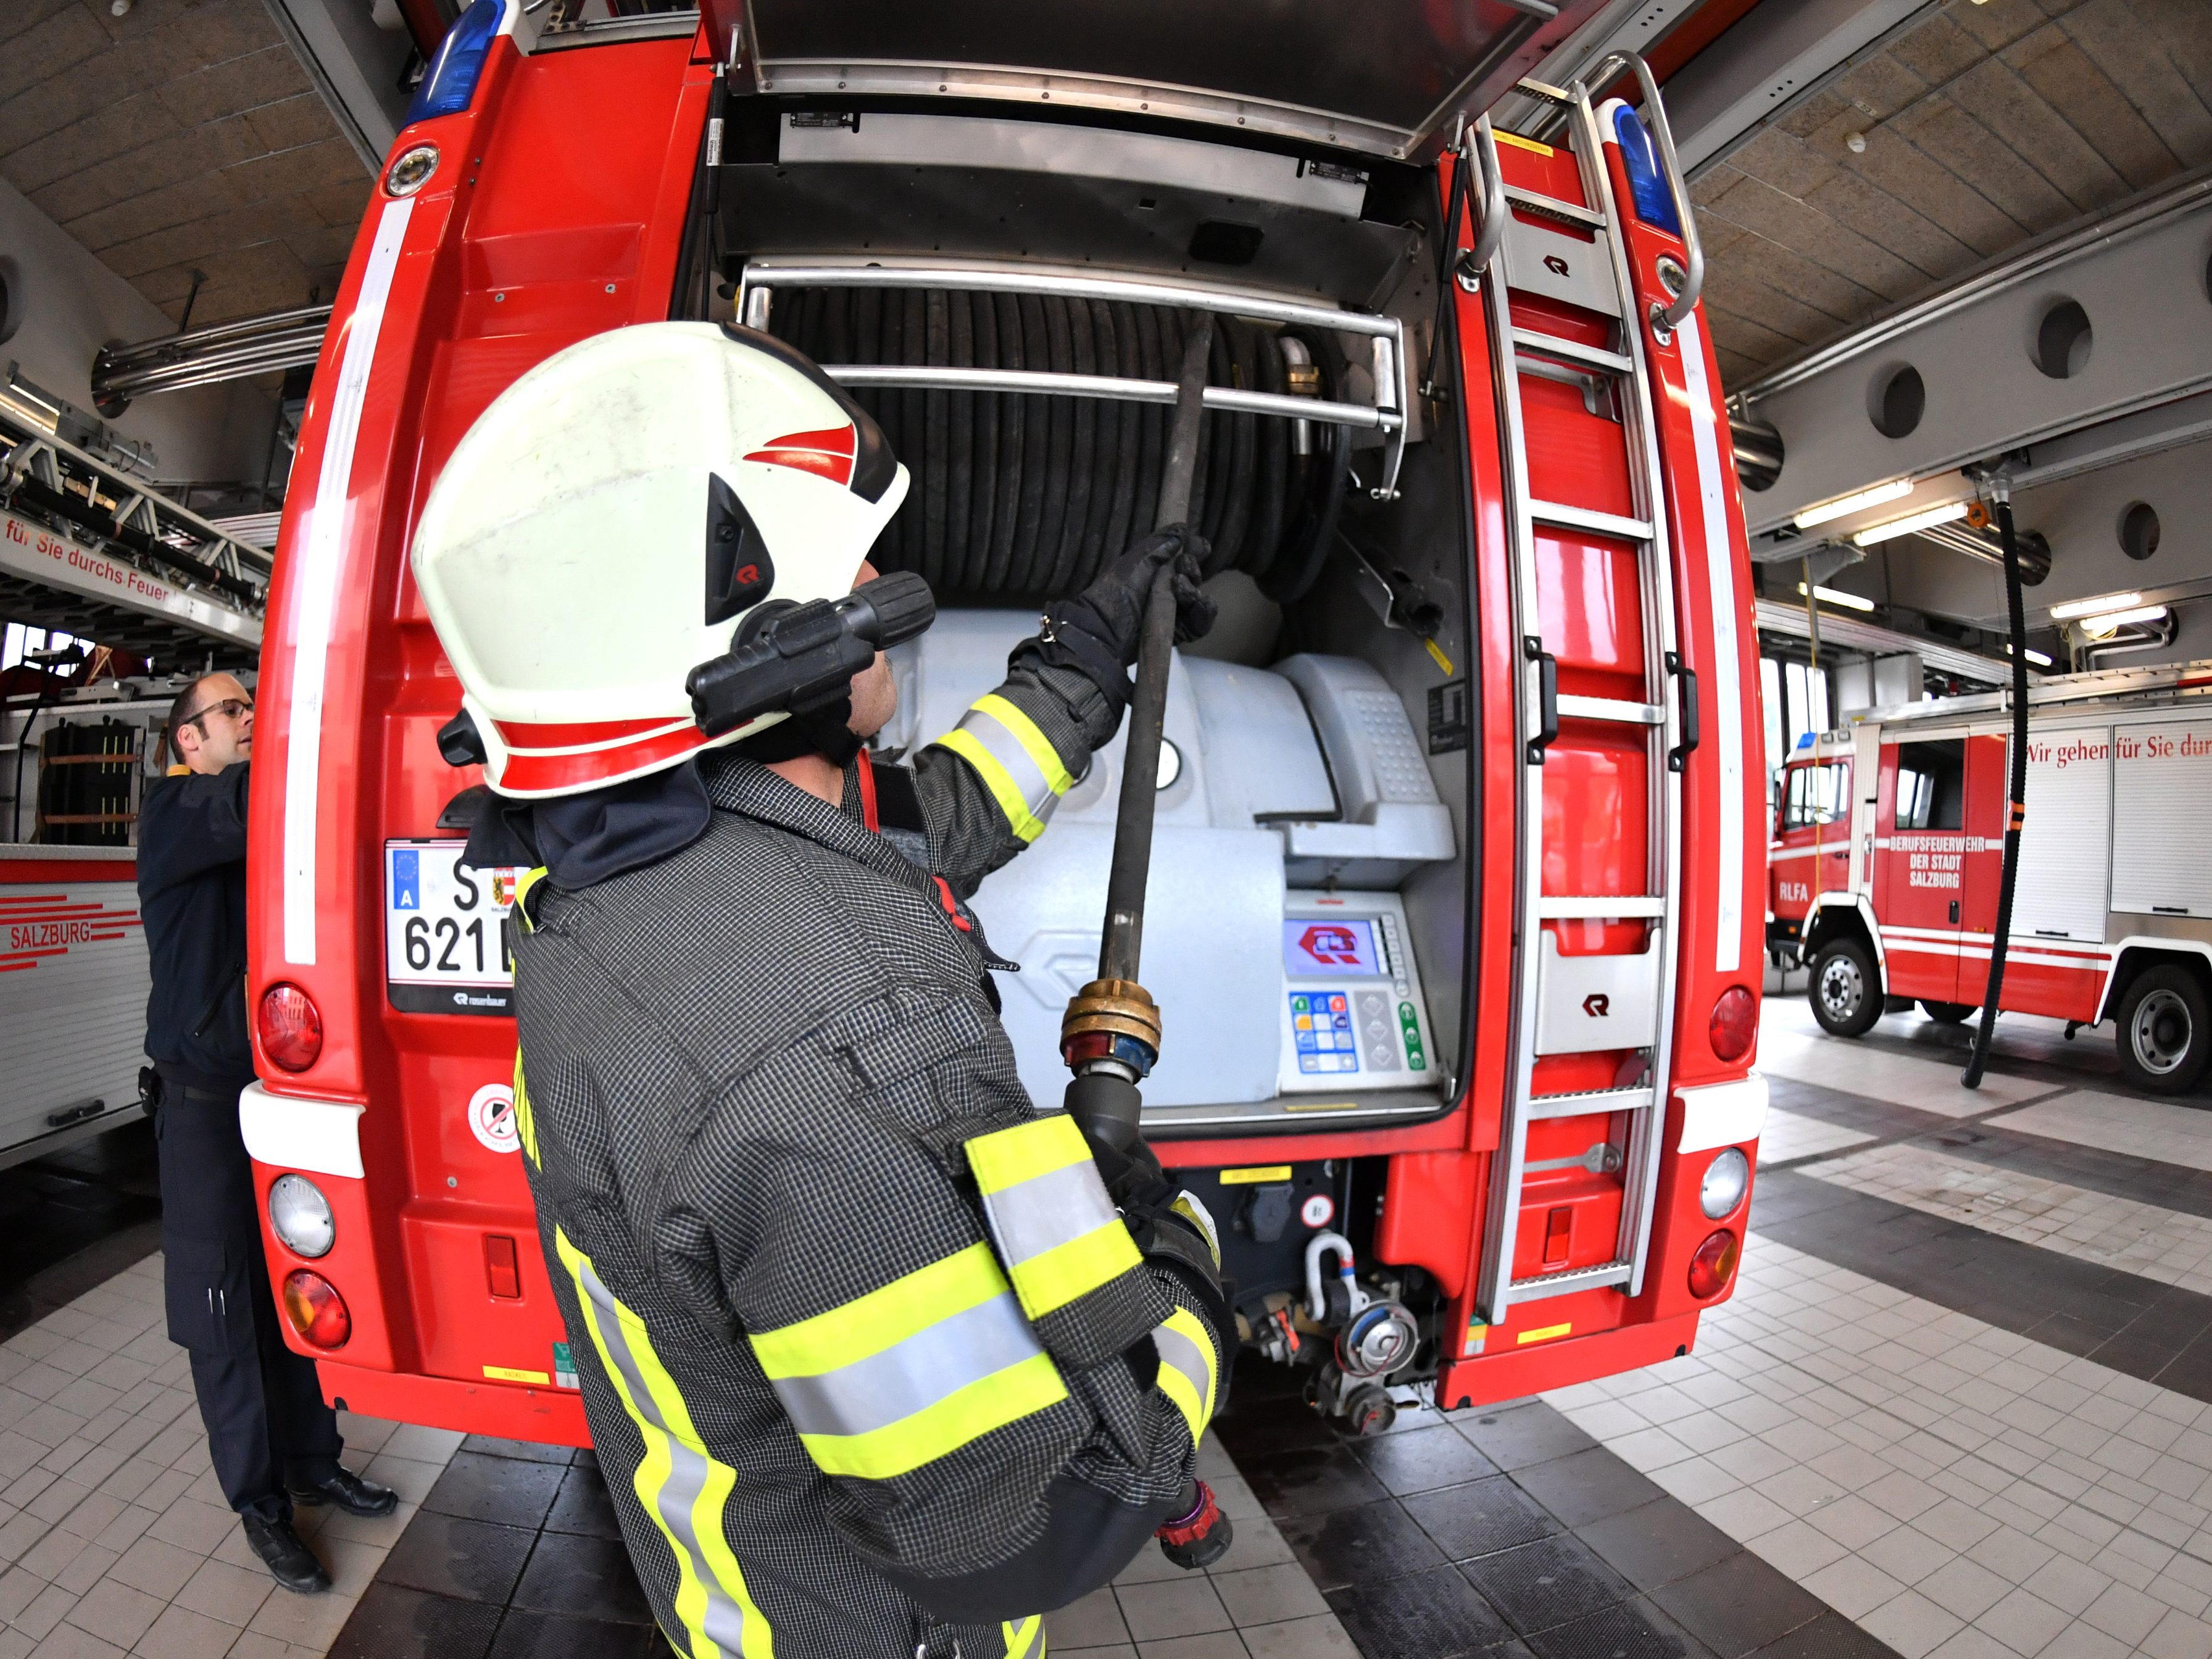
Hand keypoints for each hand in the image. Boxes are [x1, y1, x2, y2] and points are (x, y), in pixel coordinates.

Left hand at [1014, 527, 1217, 719]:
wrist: (1106, 629)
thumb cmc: (1115, 592)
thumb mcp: (1136, 561)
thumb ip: (1160, 544)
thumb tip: (1182, 528)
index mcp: (1156, 572)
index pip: (1184, 559)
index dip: (1194, 551)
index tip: (1196, 545)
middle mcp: (1168, 592)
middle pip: (1195, 576)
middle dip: (1192, 567)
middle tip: (1182, 565)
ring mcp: (1175, 614)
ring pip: (1202, 598)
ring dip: (1196, 588)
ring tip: (1180, 584)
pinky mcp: (1181, 633)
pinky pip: (1202, 622)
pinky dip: (1203, 609)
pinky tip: (1192, 600)